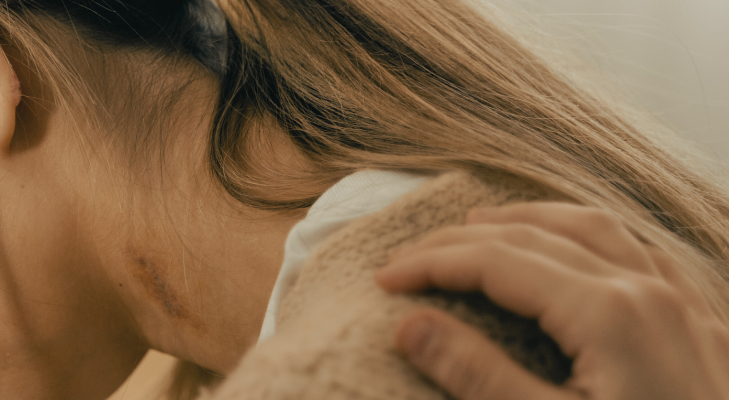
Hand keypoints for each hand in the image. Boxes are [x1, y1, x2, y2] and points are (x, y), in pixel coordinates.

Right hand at [375, 202, 728, 399]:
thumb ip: (479, 376)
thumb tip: (410, 326)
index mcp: (607, 313)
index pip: (498, 261)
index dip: (433, 264)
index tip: (384, 279)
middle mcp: (646, 292)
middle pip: (536, 237)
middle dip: (462, 241)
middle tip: (409, 259)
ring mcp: (682, 306)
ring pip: (595, 229)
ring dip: (528, 221)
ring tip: (481, 225)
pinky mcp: (703, 328)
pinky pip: (642, 254)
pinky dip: (592, 238)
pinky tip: (578, 250)